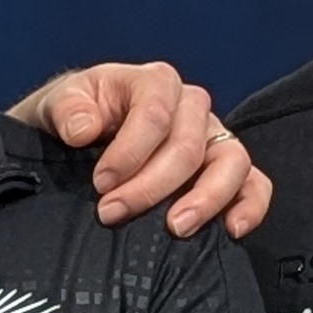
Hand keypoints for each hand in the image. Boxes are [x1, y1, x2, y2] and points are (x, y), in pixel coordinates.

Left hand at [9, 61, 271, 236]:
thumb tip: (84, 130)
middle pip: (189, 146)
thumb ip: (66, 110)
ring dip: (205, 199)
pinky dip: (250, 206)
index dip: (130, 152)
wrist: (76, 139)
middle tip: (112, 213)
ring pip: (231, 162)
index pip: (157, 113)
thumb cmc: (74, 118)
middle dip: (151, 186)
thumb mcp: (57, 104)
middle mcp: (191, 107)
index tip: (101, 184)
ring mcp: (213, 137)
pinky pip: (254, 183)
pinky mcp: (225, 169)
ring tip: (175, 228)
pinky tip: (232, 230)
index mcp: (154, 82)